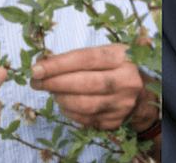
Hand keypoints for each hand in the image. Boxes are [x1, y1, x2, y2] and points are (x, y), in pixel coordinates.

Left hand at [29, 44, 156, 131]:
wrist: (140, 94)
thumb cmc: (113, 69)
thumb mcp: (103, 54)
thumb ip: (75, 57)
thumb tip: (41, 62)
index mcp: (121, 57)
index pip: (84, 59)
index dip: (57, 65)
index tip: (35, 69)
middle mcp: (126, 80)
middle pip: (83, 83)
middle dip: (53, 83)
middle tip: (35, 82)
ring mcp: (122, 103)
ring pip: (82, 104)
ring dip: (60, 98)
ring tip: (51, 91)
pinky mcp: (115, 121)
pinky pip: (84, 119)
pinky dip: (68, 111)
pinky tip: (63, 103)